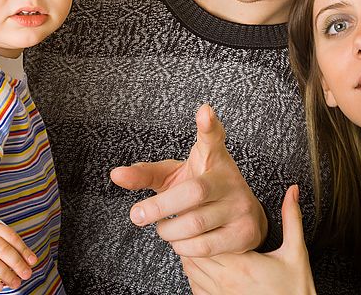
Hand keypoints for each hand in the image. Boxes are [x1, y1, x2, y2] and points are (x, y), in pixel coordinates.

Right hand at [0, 220, 37, 291]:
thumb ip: (12, 247)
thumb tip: (30, 261)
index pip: (10, 236)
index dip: (23, 249)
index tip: (32, 261)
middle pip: (1, 248)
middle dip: (16, 263)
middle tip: (26, 274)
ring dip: (5, 274)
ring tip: (15, 283)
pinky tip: (0, 287)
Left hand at [110, 104, 267, 256]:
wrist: (240, 221)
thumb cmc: (199, 194)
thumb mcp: (173, 178)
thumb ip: (145, 174)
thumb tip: (115, 174)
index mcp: (212, 158)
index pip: (212, 138)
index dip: (208, 125)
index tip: (204, 112)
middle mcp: (230, 179)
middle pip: (192, 191)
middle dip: (160, 206)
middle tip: (137, 215)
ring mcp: (240, 205)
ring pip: (194, 224)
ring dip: (169, 232)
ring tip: (165, 228)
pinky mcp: (245, 232)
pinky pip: (204, 246)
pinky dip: (183, 248)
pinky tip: (182, 241)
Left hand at [180, 185, 315, 294]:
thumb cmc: (296, 289)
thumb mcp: (296, 252)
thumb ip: (292, 219)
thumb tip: (292, 191)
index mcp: (242, 265)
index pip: (207, 239)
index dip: (201, 222)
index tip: (202, 208)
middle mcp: (227, 282)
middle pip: (194, 253)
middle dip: (191, 235)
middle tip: (193, 217)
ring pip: (191, 271)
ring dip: (189, 254)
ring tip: (194, 236)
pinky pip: (195, 288)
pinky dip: (193, 274)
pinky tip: (200, 263)